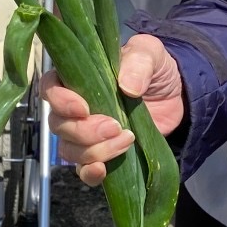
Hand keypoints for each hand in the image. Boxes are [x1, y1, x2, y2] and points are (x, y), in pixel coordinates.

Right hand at [42, 33, 183, 184]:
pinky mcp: (101, 154)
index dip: (60, 101)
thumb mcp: (150, 54)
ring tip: (126, 140)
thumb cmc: (154, 69)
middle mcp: (74, 108)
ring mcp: (86, 134)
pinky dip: (89, 173)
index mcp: (77, 77)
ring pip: (69, 149)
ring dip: (95, 150)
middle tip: (115, 126)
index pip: (50, 88)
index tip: (84, 109)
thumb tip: (127, 86)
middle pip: (59, 125)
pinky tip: (103, 170)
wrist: (176, 98)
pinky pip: (83, 170)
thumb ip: (139, 61)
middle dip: (85, 131)